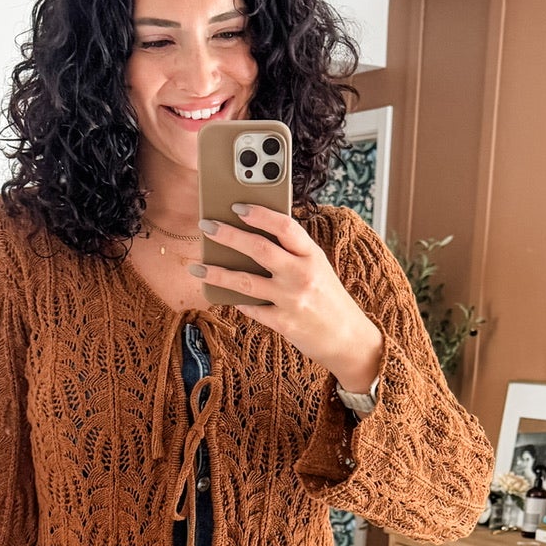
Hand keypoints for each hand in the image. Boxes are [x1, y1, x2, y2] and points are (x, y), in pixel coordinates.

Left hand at [190, 204, 383, 391]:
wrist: (348, 339)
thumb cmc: (328, 298)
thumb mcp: (318, 268)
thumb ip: (292, 252)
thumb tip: (252, 235)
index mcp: (312, 255)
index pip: (284, 226)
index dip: (259, 214)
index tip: (237, 207)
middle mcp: (302, 275)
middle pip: (258, 249)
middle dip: (227, 235)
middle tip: (206, 226)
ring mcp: (291, 300)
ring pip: (244, 281)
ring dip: (216, 273)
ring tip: (196, 267)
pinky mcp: (283, 323)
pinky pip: (251, 309)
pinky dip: (236, 301)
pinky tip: (225, 296)